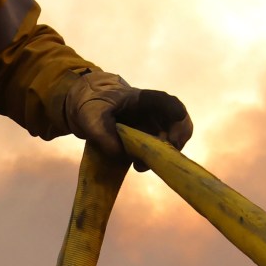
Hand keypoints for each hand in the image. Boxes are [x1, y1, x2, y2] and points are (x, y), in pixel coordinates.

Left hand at [65, 72, 193, 167]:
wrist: (87, 111)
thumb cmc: (92, 106)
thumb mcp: (91, 117)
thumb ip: (102, 134)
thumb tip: (120, 153)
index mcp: (142, 100)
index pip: (165, 101)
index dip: (175, 110)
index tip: (177, 120)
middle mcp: (154, 114)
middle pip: (178, 123)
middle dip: (176, 139)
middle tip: (166, 151)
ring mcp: (153, 129)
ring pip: (172, 141)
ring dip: (164, 154)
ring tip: (141, 164)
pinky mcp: (148, 143)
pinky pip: (160, 152)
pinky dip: (154, 161)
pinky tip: (138, 165)